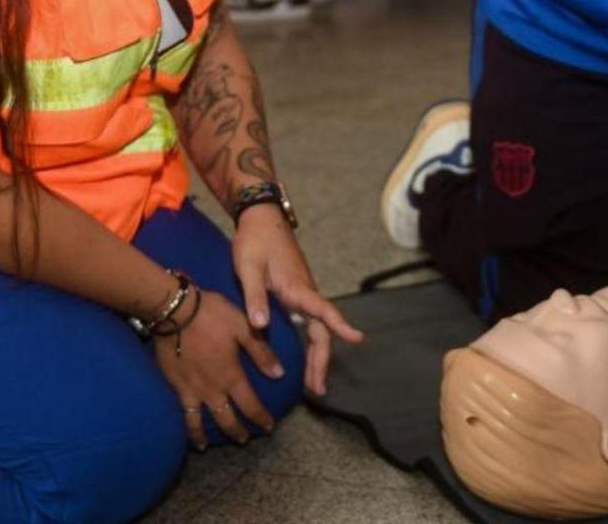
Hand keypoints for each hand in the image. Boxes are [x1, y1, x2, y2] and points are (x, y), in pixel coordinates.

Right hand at [153, 288, 285, 449]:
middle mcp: (211, 389)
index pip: (250, 405)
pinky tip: (181, 427)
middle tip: (244, 439)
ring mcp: (190, 389)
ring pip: (198, 421)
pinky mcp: (172, 384)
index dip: (261, 418)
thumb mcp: (244, 328)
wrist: (174, 311)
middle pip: (226, 419)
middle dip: (237, 432)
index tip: (269, 427)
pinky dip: (182, 424)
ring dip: (203, 436)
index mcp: (231, 375)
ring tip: (205, 446)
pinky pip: (179, 411)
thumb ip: (262, 352)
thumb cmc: (212, 315)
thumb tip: (279, 374)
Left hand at [233, 206, 363, 394]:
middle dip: (322, 361)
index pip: (324, 310)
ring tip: (312, 383)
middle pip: (322, 331)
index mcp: (297, 288)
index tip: (358, 338)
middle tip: (318, 390)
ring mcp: (303, 293)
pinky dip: (310, 343)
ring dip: (316, 355)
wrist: (261, 218)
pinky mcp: (297, 292)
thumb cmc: (255, 242)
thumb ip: (255, 297)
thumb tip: (261, 325)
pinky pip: (310, 323)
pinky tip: (302, 356)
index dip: (340, 326)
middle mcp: (306, 293)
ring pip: (317, 329)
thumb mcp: (249, 268)